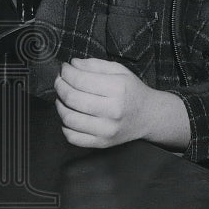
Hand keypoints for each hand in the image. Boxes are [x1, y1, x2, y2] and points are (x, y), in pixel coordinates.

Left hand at [53, 57, 189, 150]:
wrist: (149, 116)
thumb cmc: (131, 91)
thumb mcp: (118, 71)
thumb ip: (94, 65)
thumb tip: (72, 64)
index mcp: (118, 89)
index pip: (80, 79)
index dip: (66, 72)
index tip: (64, 68)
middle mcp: (113, 111)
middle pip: (72, 98)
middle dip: (59, 86)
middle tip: (59, 81)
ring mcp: (107, 130)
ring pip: (69, 119)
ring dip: (59, 105)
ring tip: (62, 98)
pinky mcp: (102, 143)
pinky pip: (73, 138)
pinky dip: (65, 126)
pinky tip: (69, 115)